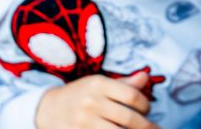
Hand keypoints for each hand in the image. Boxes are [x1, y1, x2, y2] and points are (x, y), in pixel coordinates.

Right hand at [35, 71, 159, 128]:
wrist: (47, 110)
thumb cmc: (80, 95)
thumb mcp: (99, 84)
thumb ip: (123, 84)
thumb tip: (146, 77)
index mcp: (98, 84)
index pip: (132, 96)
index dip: (146, 105)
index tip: (147, 110)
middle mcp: (91, 102)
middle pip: (129, 118)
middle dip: (146, 125)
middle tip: (154, 128)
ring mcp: (84, 122)